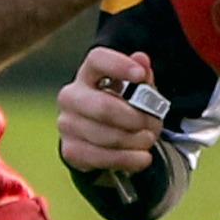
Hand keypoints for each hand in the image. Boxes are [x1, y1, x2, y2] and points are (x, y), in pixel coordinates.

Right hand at [57, 47, 162, 172]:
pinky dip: (128, 159)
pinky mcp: (70, 150)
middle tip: (152, 124)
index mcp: (88, 73)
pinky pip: (102, 158)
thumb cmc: (119, 105)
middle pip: (104, 107)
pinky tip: (142, 157)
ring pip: (106, 136)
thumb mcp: (134, 90)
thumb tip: (142, 60)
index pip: (98, 60)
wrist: (98, 137)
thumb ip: (141, 77)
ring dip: (135, 141)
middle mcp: (71, 96)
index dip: (119, 65)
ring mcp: (67, 124)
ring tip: (148, 139)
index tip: (140, 75)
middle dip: (135, 119)